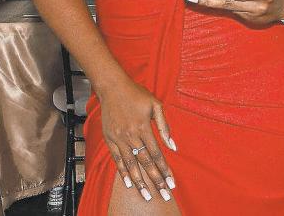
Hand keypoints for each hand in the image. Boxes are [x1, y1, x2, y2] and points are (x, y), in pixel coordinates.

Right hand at [98, 76, 176, 202]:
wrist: (112, 87)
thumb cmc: (136, 94)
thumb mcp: (155, 104)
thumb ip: (164, 125)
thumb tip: (173, 146)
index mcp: (143, 127)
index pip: (156, 154)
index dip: (165, 170)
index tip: (171, 183)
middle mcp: (131, 136)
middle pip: (145, 163)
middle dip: (156, 181)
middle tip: (164, 195)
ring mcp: (119, 138)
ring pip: (131, 165)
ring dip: (140, 182)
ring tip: (147, 195)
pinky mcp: (110, 139)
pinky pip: (117, 159)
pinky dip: (123, 172)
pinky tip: (128, 183)